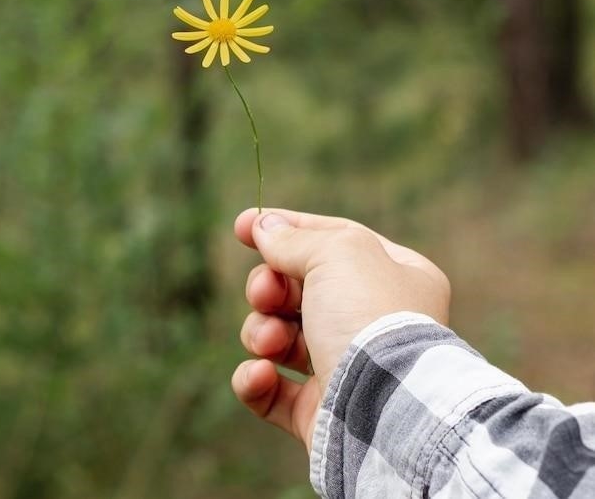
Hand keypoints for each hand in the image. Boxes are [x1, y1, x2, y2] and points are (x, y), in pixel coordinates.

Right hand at [231, 208, 450, 451]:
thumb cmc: (369, 318)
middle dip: (270, 288)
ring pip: (279, 336)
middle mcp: (372, 319)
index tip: (243, 224)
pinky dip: (255, 380)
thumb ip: (294, 238)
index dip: (285, 228)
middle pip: (298, 288)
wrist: (385, 409)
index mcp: (393, 274)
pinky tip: (260, 374)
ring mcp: (345, 367)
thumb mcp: (336, 254)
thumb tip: (264, 225)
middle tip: (266, 294)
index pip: (331, 238)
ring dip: (263, 333)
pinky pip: (271, 390)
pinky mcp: (320, 411)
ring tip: (271, 341)